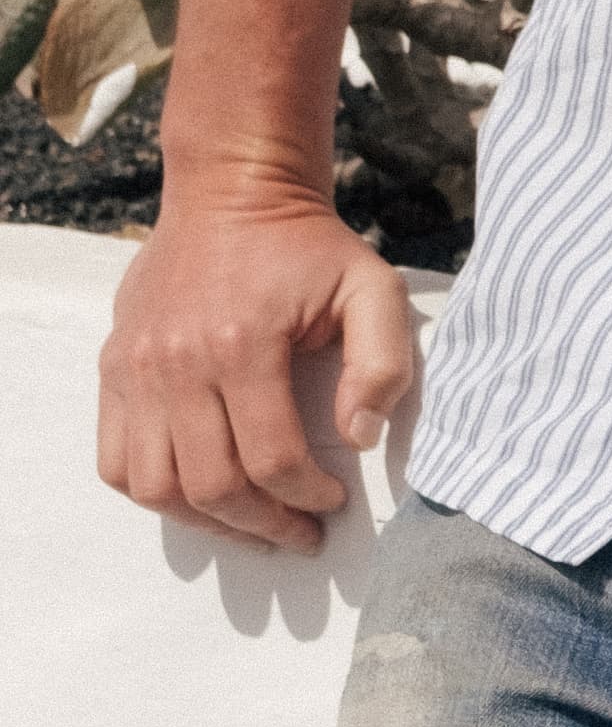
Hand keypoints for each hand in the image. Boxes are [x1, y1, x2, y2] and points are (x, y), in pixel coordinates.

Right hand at [98, 174, 419, 552]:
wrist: (234, 192)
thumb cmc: (310, 246)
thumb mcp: (371, 285)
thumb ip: (382, 361)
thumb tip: (361, 437)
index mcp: (244, 343)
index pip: (271, 458)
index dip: (306, 496)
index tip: (333, 501)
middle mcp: (179, 363)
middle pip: (212, 485)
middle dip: (263, 524)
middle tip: (299, 535)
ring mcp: (137, 369)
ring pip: (157, 487)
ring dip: (206, 522)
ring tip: (251, 525)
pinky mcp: (114, 369)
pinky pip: (116, 462)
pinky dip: (153, 493)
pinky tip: (196, 494)